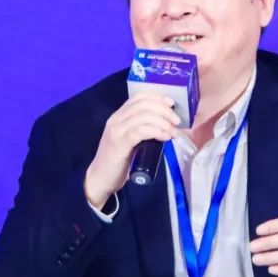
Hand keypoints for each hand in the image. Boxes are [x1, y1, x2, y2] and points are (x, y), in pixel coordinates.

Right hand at [84, 93, 180, 207]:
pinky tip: (165, 137)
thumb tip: (167, 126)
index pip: (139, 97)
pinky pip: (141, 131)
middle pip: (144, 105)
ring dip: (163, 123)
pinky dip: (156, 132)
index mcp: (119, 116)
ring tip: (173, 132)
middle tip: (177, 121)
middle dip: (164, 111)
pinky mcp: (120, 144)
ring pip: (144, 117)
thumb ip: (142, 130)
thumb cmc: (118, 161)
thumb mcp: (131, 141)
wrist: (101, 178)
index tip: (172, 104)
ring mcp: (117, 131)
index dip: (157, 97)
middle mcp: (116, 120)